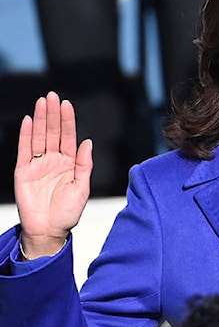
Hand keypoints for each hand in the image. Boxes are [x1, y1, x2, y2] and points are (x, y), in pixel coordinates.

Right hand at [14, 92, 92, 258]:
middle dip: (52, 114)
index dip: (67, 120)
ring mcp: (37, 165)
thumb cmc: (68, 212)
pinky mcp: (23, 171)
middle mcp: (53, 161)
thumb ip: (84, 164)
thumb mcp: (82, 188)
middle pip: (52, 132)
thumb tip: (87, 142)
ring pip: (38, 137)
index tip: (67, 104)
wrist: (49, 230)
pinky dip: (25, 135)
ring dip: (39, 119)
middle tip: (52, 96)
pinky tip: (27, 121)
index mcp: (69, 163)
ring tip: (41, 102)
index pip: (68, 136)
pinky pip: (24, 150)